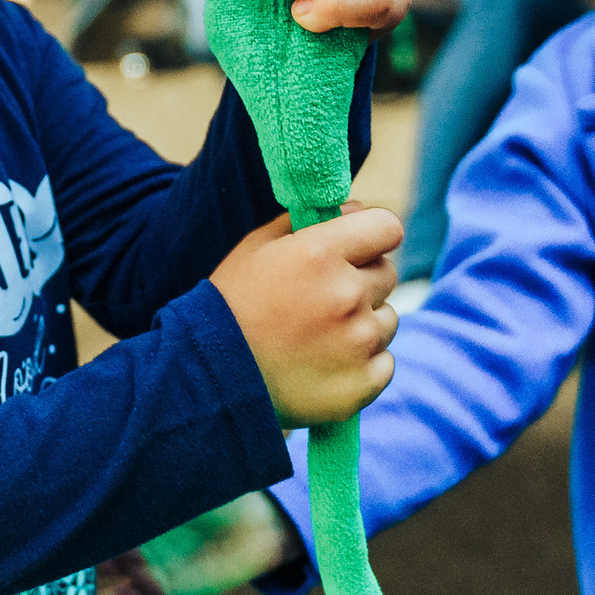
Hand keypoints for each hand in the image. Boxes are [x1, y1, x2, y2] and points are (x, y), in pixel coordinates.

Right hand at [211, 203, 402, 425]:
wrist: (207, 381)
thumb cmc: (230, 306)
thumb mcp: (256, 249)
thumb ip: (306, 222)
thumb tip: (355, 210)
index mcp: (320, 253)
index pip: (387, 228)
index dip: (372, 237)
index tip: (358, 249)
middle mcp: (345, 294)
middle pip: (387, 274)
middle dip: (361, 281)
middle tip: (322, 301)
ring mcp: (357, 342)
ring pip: (387, 320)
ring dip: (362, 324)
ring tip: (317, 338)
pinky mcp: (361, 384)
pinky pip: (384, 363)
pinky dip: (361, 365)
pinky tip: (325, 366)